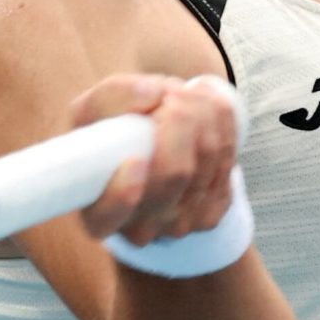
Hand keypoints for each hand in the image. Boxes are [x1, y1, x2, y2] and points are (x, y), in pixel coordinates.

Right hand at [70, 74, 241, 246]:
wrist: (150, 149)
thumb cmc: (110, 134)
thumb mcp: (92, 113)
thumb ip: (110, 99)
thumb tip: (153, 94)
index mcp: (95, 213)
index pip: (105, 218)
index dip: (121, 196)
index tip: (135, 161)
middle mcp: (136, 229)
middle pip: (173, 174)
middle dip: (178, 119)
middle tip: (168, 91)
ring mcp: (178, 225)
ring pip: (207, 157)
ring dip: (200, 110)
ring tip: (182, 93)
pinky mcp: (211, 213)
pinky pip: (227, 158)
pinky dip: (220, 121)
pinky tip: (203, 109)